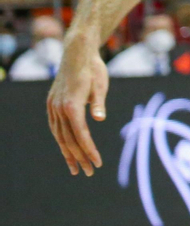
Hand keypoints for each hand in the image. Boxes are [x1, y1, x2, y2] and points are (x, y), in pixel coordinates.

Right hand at [46, 36, 109, 175]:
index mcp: (71, 105)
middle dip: (79, 158)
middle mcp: (59, 108)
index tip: (97, 163)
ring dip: (68, 153)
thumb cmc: (93, 69)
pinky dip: (62, 140)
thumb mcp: (101, 85)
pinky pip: (56, 127)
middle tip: (89, 172)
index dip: (89, 151)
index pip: (81, 135)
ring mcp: (53, 107)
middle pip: (69, 139)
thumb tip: (99, 118)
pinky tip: (67, 149)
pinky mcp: (52, 104)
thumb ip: (98, 103)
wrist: (77, 53)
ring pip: (60, 136)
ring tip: (76, 168)